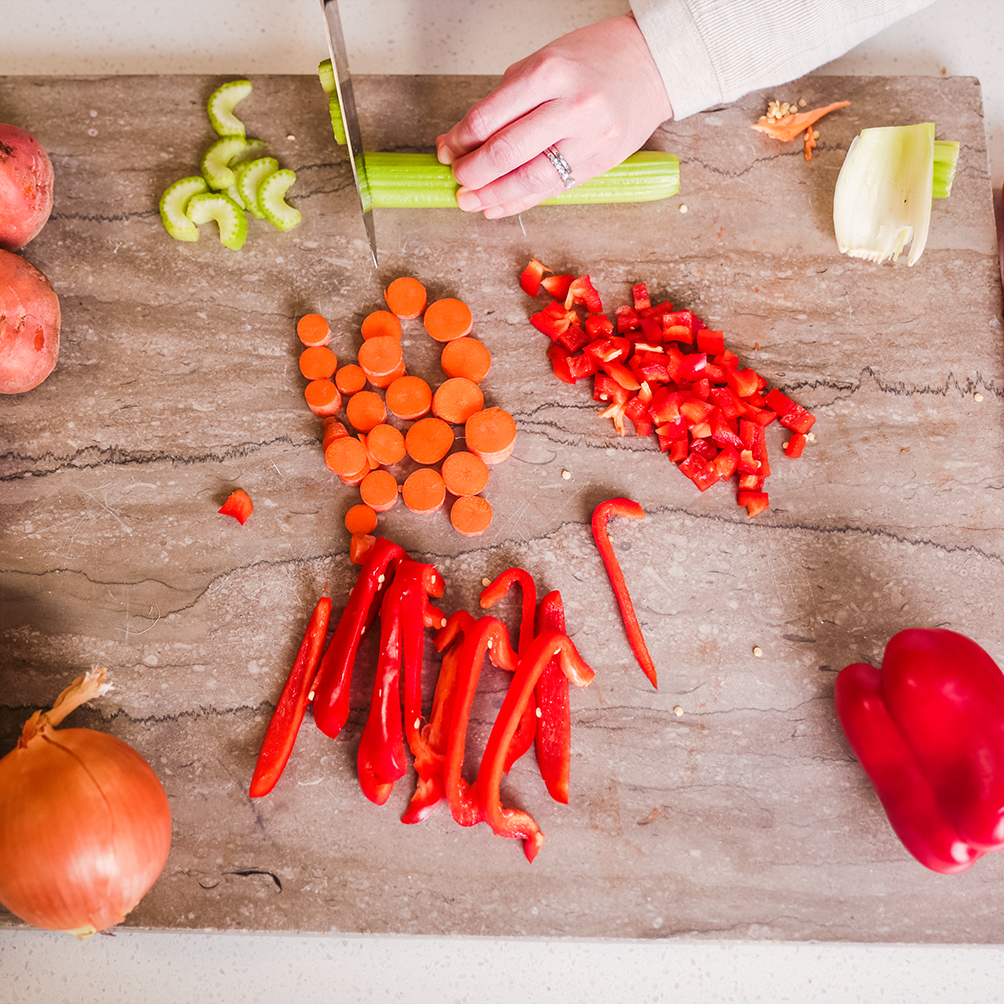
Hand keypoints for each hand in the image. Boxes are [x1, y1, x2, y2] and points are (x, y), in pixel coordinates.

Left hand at [436, 14, 672, 218]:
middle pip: (506, 152)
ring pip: (528, 179)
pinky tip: (497, 206)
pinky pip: (550, 190)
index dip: (460, 140)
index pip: (489, 117)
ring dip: (491, 195)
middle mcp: (571, 107)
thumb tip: (462, 139)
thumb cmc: (594, 60)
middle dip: (472, 171)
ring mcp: (588, 139)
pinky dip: (518, 201)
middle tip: (457, 178)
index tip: (448, 149)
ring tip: (470, 201)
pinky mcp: (599, 163)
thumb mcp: (544, 62)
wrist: (652, 66)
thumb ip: (505, 100)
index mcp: (550, 72)